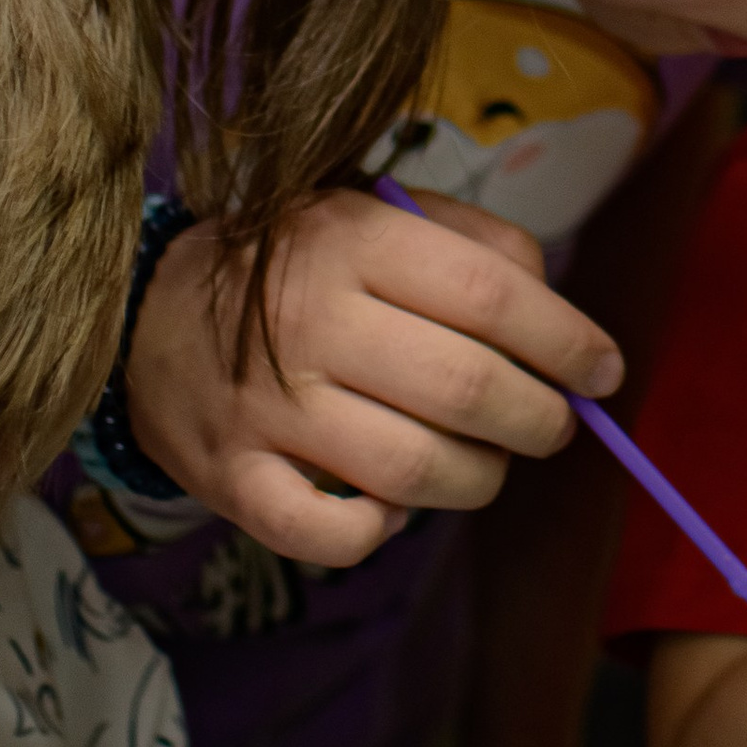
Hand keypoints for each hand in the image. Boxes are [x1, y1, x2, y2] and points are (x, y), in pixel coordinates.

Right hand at [126, 189, 624, 568]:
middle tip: (553, 426)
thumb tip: (557, 306)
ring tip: (483, 463)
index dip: (568, 342)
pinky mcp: (232, 479)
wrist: (143, 311)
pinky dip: (380, 532)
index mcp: (353, 242)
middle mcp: (311, 323)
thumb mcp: (373, 211)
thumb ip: (472, 241)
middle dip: (540, 422)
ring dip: (477, 480)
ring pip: (417, 472)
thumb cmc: (293, 263)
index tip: (604, 372)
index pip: (493, 298)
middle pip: (469, 391)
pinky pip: (334, 534)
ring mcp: (267, 408)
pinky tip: (391, 505)